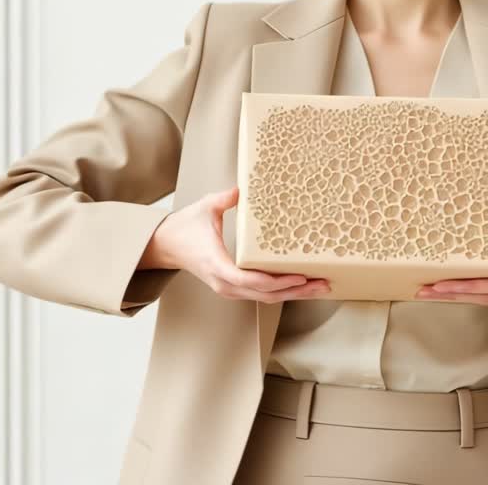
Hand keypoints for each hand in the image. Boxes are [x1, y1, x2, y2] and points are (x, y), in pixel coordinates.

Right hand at [149, 185, 330, 302]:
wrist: (165, 247)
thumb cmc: (184, 229)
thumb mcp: (204, 207)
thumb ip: (224, 198)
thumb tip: (242, 189)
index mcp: (218, 264)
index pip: (250, 280)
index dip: (277, 281)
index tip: (300, 276)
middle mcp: (225, 282)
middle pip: (266, 294)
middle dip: (297, 290)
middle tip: (322, 283)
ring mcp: (229, 288)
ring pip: (266, 297)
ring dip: (294, 294)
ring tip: (320, 286)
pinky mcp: (233, 288)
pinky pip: (261, 294)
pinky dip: (283, 291)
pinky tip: (300, 286)